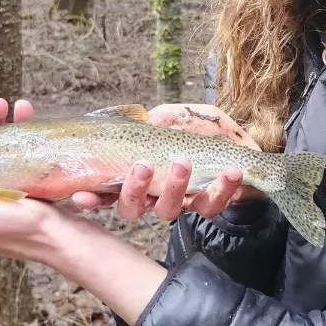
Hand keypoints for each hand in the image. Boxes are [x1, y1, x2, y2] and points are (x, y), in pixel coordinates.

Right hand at [73, 103, 264, 220]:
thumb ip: (168, 117)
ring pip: (167, 211)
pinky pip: (210, 206)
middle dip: (134, 188)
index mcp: (140, 174)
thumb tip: (153, 119)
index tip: (81, 194)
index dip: (93, 197)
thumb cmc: (206, 130)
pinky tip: (231, 171)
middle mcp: (154, 194)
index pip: (108, 191)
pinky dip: (222, 187)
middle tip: (143, 164)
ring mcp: (181, 202)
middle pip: (133, 207)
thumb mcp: (186, 115)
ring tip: (184, 162)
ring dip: (174, 186)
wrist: (244, 145)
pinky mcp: (209, 205)